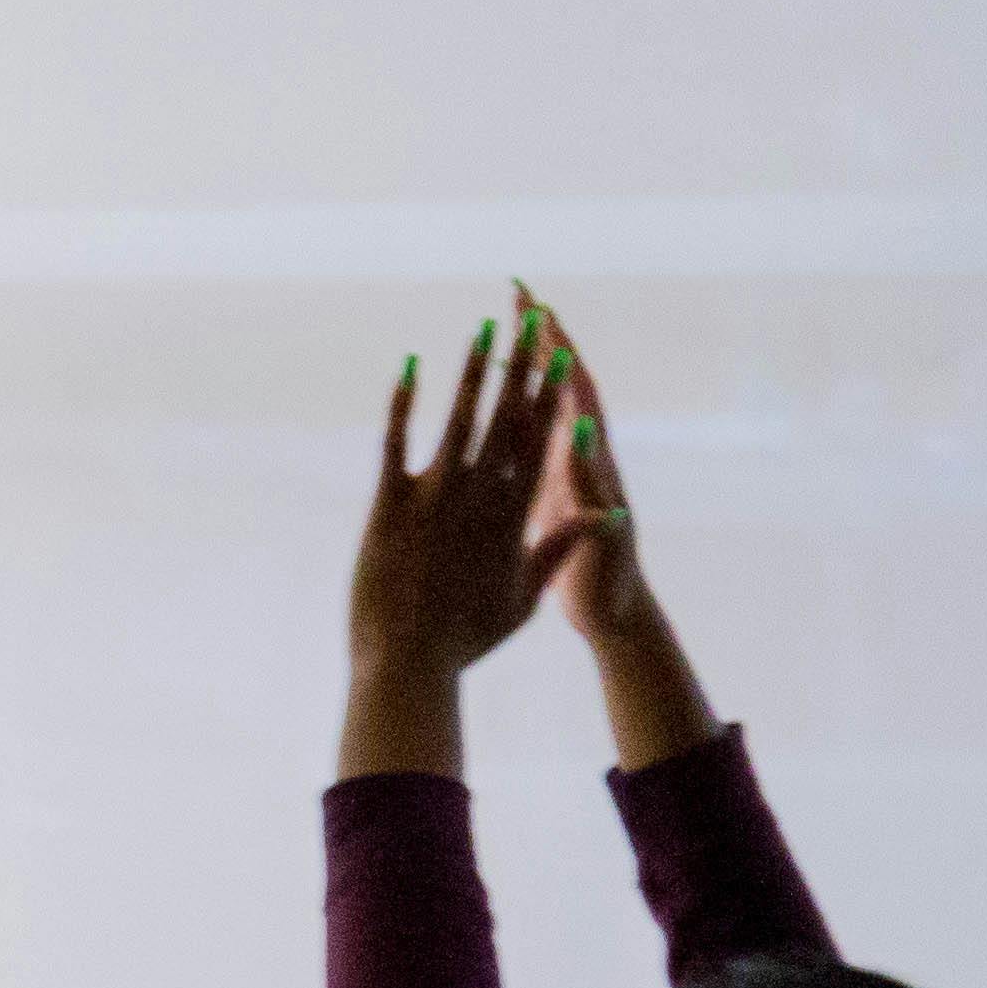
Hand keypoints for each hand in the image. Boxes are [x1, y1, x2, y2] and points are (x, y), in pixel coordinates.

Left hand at [351, 294, 589, 695]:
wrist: (409, 664)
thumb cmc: (464, 641)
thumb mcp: (521, 603)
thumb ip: (552, 554)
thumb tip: (597, 526)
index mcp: (511, 518)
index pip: (538, 444)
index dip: (550, 398)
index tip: (561, 359)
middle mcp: (478, 498)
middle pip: (506, 420)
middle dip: (521, 367)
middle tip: (532, 324)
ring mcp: (433, 498)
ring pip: (457, 420)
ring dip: (472, 372)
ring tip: (483, 331)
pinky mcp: (389, 506)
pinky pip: (395, 443)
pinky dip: (402, 404)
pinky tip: (408, 367)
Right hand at [515, 306, 650, 644]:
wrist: (609, 613)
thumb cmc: (607, 585)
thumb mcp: (599, 544)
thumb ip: (591, 497)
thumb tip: (586, 439)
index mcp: (588, 461)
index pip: (574, 390)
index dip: (557, 349)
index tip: (540, 311)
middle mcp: (569, 456)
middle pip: (551, 384)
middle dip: (535, 339)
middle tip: (517, 294)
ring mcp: (547, 471)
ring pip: (524, 407)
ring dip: (508, 368)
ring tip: (487, 329)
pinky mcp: (529, 493)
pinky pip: (500, 445)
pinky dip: (487, 416)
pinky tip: (463, 398)